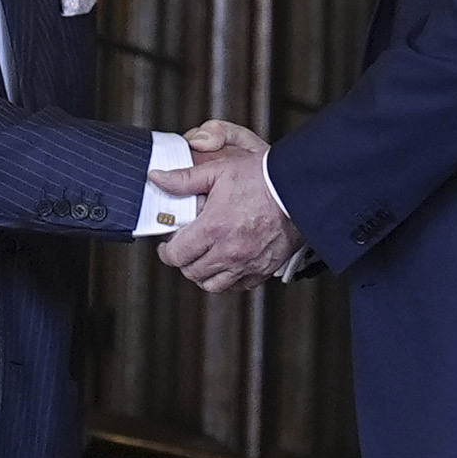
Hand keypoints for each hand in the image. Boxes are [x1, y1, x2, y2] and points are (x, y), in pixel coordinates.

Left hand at [161, 127, 302, 291]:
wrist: (299, 190)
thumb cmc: (262, 179)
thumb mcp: (218, 172)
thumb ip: (184, 179)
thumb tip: (158, 179)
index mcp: (213, 228)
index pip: (177, 254)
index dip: (167, 251)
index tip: (169, 245)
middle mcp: (229, 251)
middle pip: (192, 272)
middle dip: (184, 261)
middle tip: (186, 249)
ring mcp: (247, 264)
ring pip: (213, 284)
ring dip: (204, 274)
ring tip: (204, 259)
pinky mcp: (263, 269)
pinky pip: (238, 286)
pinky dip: (228, 279)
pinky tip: (227, 264)